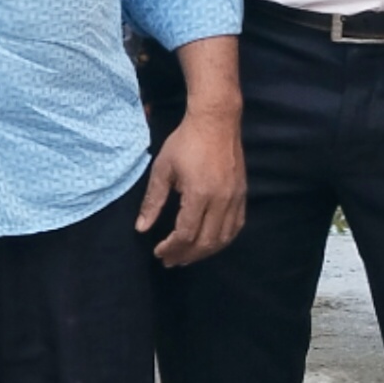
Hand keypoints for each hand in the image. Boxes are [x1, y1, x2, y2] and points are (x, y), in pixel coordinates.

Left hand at [139, 100, 245, 266]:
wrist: (216, 121)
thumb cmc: (185, 142)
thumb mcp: (162, 170)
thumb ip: (153, 201)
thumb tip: (141, 228)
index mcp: (199, 194)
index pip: (186, 234)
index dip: (171, 248)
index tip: (158, 252)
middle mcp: (221, 200)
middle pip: (205, 242)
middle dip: (186, 255)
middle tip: (169, 261)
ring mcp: (235, 198)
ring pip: (223, 238)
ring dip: (204, 252)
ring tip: (187, 257)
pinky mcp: (242, 194)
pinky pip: (236, 226)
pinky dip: (222, 240)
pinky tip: (210, 243)